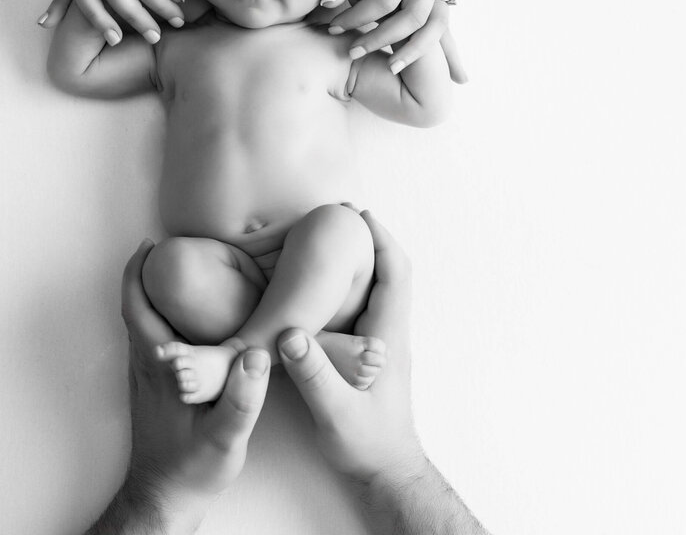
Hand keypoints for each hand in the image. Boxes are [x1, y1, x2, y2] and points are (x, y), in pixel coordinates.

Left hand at [91, 240, 269, 532]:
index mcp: (159, 368)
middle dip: (144, 275)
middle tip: (165, 249)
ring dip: (151, 296)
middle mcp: (146, 367)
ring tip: (179, 277)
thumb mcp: (225, 436)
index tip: (152, 245)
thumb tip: (257, 355)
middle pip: (134, 308)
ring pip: (140, 325)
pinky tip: (186, 323)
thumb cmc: (191, 469)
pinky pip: (150, 341)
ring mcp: (145, 379)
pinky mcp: (152, 392)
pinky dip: (160, 318)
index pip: (138, 307)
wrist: (164, 500)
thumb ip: (243, 398)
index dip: (139, 273)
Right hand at [276, 210, 426, 482]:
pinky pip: (361, 309)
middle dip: (369, 240)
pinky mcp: (367, 356)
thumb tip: (289, 334)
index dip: (382, 240)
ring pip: (376, 289)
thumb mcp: (335, 412)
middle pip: (389, 273)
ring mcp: (380, 344)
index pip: (396, 275)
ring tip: (326, 243)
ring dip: (358, 262)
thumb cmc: (366, 444)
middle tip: (340, 217)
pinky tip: (318, 290)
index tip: (360, 215)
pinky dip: (346, 288)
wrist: (384, 470)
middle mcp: (388, 334)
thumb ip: (314, 375)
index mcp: (388, 337)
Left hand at [323, 0, 467, 83]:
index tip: (333, 27)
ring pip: (438, 24)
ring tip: (392, 68)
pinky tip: (456, 76)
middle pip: (414, 15)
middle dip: (383, 38)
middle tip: (353, 52)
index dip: (358, 17)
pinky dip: (444, 48)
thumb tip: (328, 5)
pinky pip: (444, 23)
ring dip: (416, 50)